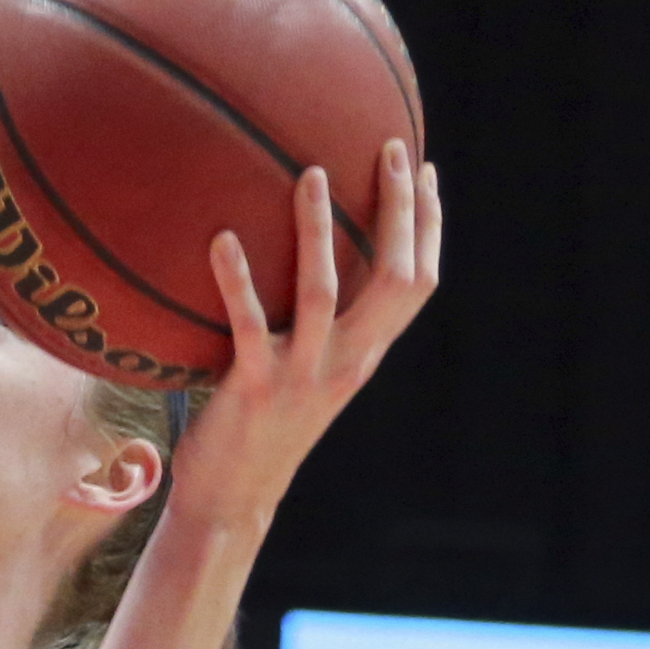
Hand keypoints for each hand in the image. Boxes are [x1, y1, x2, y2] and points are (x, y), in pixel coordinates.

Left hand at [168, 143, 443, 529]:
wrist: (232, 498)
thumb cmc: (260, 429)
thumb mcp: (305, 375)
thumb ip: (315, 328)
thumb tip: (301, 266)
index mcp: (364, 354)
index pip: (417, 282)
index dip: (428, 226)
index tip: (426, 170)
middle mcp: (347, 361)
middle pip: (395, 276)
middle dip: (399, 211)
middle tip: (390, 150)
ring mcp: (304, 374)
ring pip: (325, 290)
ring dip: (317, 229)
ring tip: (311, 173)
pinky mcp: (255, 387)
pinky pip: (248, 322)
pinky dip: (236, 279)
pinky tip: (221, 238)